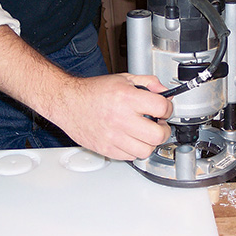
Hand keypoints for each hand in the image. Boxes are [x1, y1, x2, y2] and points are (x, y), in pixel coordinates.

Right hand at [0, 25, 171, 160]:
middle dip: (163, 130)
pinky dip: (135, 150)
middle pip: (158, 135)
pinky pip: (130, 157)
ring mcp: (113, 136)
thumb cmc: (93, 91)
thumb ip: (147, 82)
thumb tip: (163, 91)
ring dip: (150, 143)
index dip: (168, 108)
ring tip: (145, 134)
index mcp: (127, 98)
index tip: (165, 109)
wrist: (67, 102)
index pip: (161, 107)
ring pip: (146, 150)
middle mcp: (121, 118)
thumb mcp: (123, 79)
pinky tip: (131, 139)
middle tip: (159, 125)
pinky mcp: (106, 149)